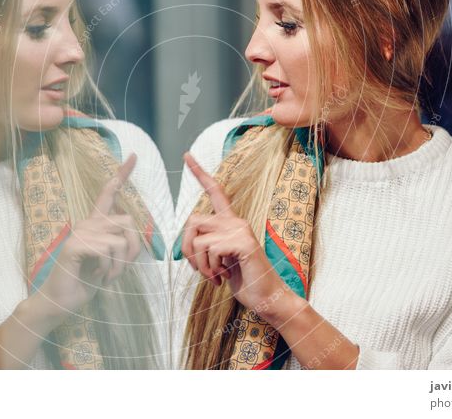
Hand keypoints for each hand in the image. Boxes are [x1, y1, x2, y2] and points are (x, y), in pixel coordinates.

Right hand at [33, 154, 141, 322]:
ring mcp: (80, 233)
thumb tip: (133, 234)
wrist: (61, 301)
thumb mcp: (113, 263)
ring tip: (105, 275)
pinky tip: (96, 276)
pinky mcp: (75, 246)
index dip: (122, 175)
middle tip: (117, 269)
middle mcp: (87, 223)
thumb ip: (124, 246)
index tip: (133, 156)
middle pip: (127, 221)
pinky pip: (107, 250)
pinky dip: (108, 268)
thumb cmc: (87, 281)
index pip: (108, 194)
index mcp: (95, 224)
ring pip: (120, 239)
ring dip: (119, 264)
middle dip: (131, 249)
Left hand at [181, 152, 285, 312]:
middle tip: (199, 270)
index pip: (215, 192)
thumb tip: (186, 247)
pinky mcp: (243, 242)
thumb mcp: (218, 261)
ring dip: (201, 264)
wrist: (265, 297)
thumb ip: (205, 247)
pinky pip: (210, 249)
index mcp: (229, 223)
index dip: (200, 173)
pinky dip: (211, 268)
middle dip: (186, 249)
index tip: (187, 155)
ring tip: (215, 275)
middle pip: (192, 221)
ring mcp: (240, 230)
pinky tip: (224, 276)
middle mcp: (235, 221)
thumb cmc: (242, 279)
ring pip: (198, 239)